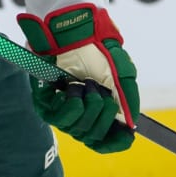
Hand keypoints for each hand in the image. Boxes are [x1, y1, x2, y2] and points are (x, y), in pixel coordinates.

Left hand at [17, 5, 139, 153]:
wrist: (78, 33)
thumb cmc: (99, 53)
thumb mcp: (123, 77)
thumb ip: (128, 102)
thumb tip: (130, 126)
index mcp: (97, 113)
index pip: (104, 143)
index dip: (115, 142)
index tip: (126, 135)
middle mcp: (79, 117)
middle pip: (94, 137)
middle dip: (104, 113)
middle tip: (100, 91)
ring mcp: (61, 113)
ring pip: (79, 130)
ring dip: (89, 105)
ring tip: (85, 84)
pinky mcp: (44, 106)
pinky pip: (61, 119)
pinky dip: (72, 102)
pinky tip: (72, 88)